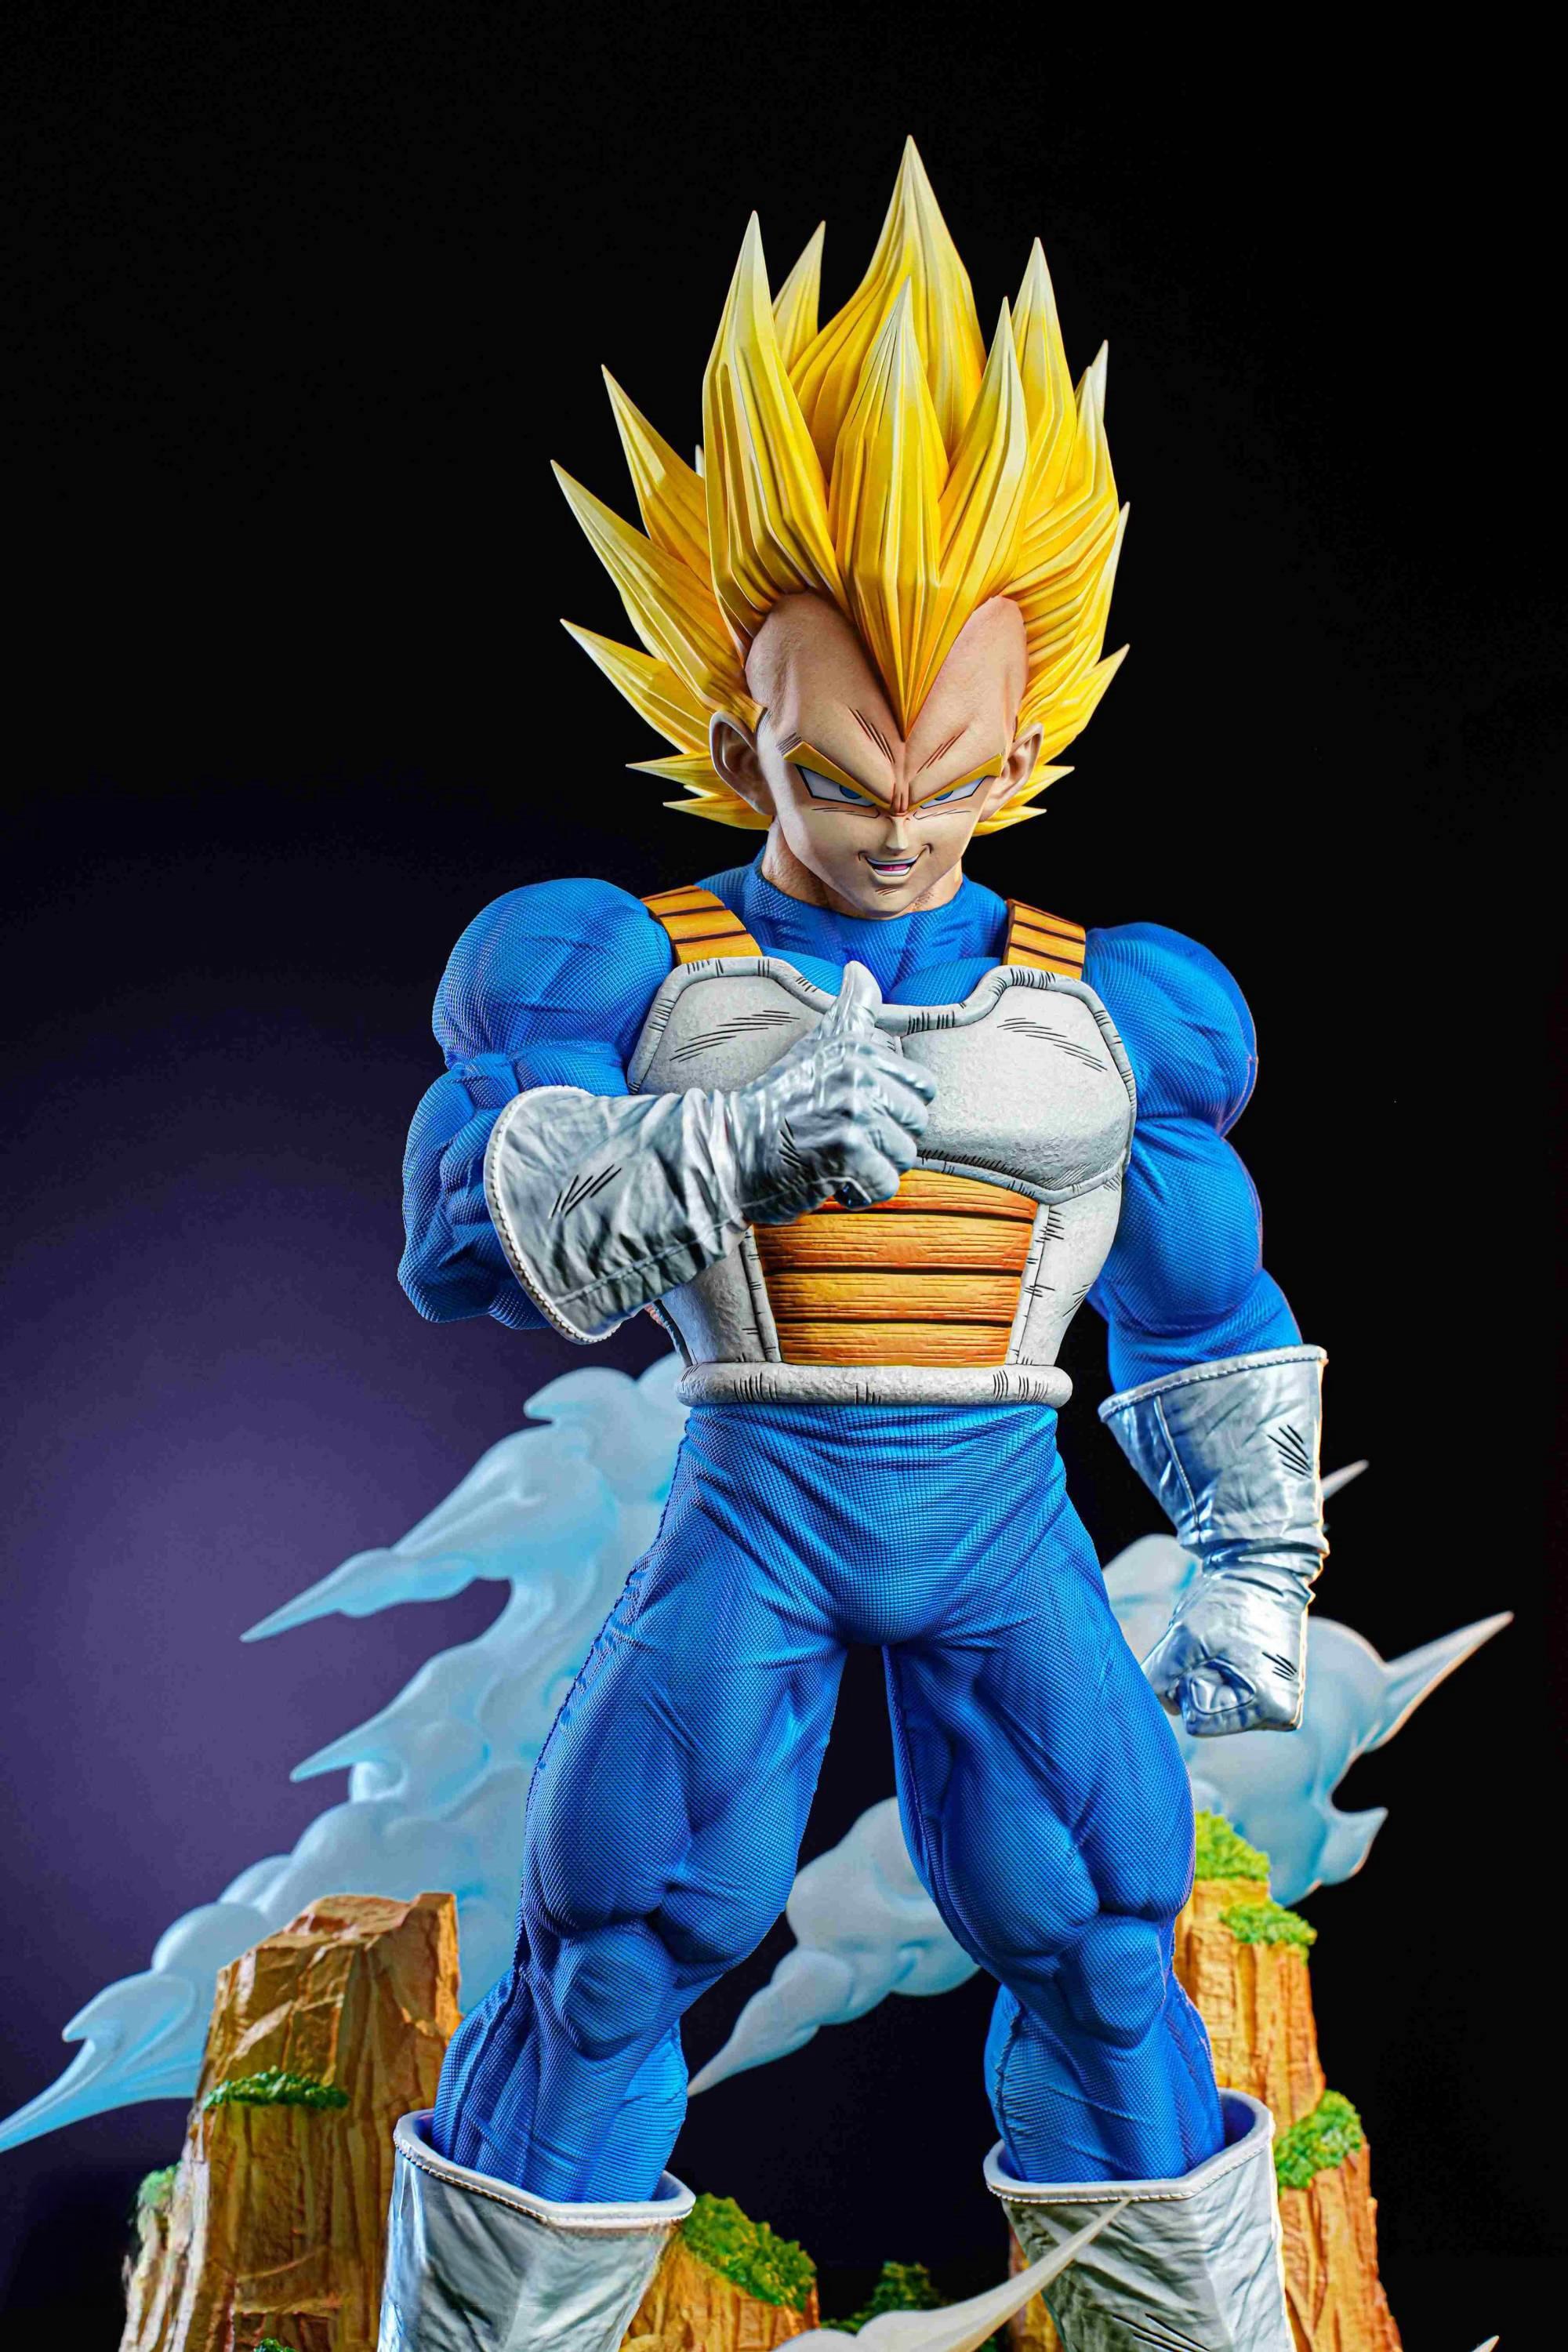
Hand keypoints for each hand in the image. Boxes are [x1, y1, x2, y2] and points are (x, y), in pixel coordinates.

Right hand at [728, 961, 934, 1223]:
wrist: (728, 1147)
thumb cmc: (776, 1104)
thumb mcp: (814, 1047)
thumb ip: (850, 1012)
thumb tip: (860, 970)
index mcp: (858, 1047)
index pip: (923, 1087)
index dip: (895, 1110)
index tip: (859, 1114)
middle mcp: (859, 1073)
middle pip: (916, 1124)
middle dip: (885, 1142)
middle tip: (843, 1141)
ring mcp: (853, 1110)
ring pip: (903, 1157)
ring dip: (872, 1170)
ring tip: (835, 1160)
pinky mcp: (846, 1150)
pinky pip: (884, 1184)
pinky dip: (860, 1194)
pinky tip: (831, 1181)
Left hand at [1141, 1564, 1308, 1736]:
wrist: (1263, 1571)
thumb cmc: (1229, 1600)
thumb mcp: (1185, 1635)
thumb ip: (1158, 1674)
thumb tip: (1148, 1705)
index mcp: (1270, 1707)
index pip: (1197, 1723)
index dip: (1190, 1685)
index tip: (1210, 1655)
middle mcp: (1281, 1715)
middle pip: (1207, 1719)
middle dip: (1200, 1681)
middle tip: (1220, 1648)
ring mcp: (1279, 1707)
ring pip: (1215, 1709)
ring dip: (1210, 1676)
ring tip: (1231, 1647)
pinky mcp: (1273, 1696)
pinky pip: (1228, 1700)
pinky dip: (1221, 1675)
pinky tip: (1237, 1652)